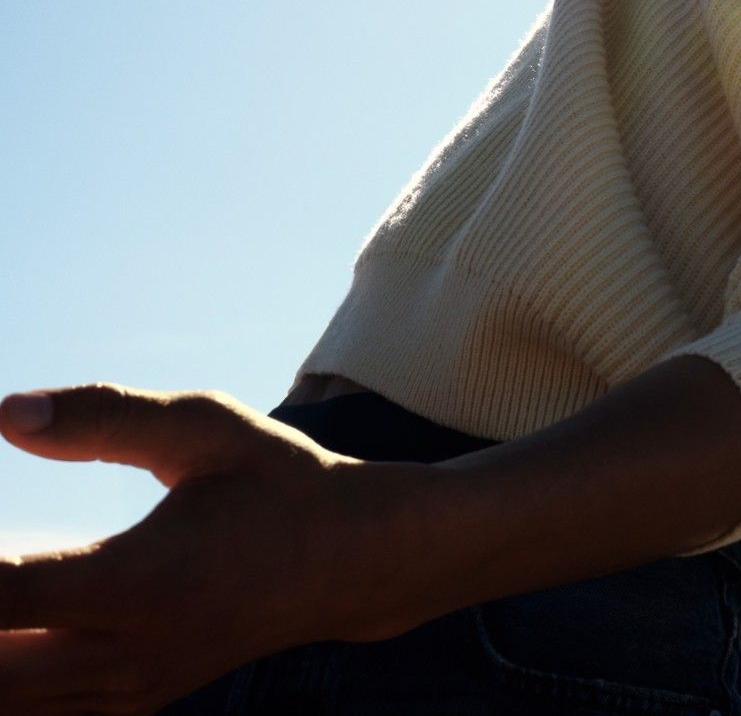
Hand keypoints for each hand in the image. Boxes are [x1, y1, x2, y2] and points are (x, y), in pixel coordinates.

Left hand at [0, 383, 429, 711]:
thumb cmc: (276, 479)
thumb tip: (8, 411)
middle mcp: (126, 656)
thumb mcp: (205, 427)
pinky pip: (36, 711)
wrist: (349, 561)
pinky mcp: (128, 705)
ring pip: (6, 701)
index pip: (3, 596)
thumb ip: (105, 416)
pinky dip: (6, 668)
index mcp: (140, 582)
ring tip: (6, 570)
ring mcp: (126, 693)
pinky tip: (12, 614)